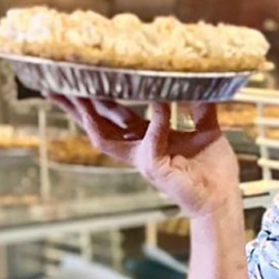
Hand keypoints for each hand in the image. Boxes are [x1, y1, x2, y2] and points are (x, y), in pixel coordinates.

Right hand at [46, 95, 241, 218]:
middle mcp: (138, 149)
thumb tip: (199, 80)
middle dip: (75, 107)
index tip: (80, 81)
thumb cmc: (214, 170)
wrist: (223, 197)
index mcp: (147, 138)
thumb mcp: (206, 130)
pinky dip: (157, 118)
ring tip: (79, 94)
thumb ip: (200, 106)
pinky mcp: (154, 167)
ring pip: (105, 137)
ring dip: (90, 116)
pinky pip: (151, 138)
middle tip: (55, 86)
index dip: (96, 100)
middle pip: (97, 125)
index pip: (114, 116)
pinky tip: (160, 101)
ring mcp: (142, 159)